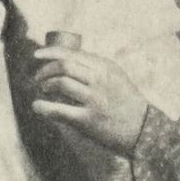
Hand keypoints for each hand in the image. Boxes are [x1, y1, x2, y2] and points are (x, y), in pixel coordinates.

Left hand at [32, 46, 149, 152]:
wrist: (142, 128)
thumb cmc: (126, 101)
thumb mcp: (116, 76)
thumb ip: (96, 67)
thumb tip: (67, 59)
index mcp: (105, 67)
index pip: (72, 54)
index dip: (51, 52)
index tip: (37, 55)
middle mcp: (100, 80)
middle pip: (64, 66)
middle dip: (45, 69)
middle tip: (38, 77)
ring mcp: (94, 100)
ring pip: (61, 83)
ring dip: (46, 85)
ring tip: (43, 89)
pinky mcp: (88, 120)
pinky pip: (61, 110)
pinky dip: (45, 107)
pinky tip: (37, 106)